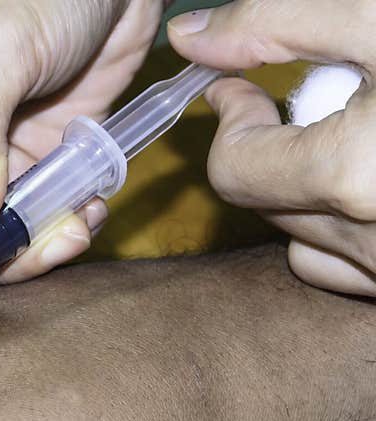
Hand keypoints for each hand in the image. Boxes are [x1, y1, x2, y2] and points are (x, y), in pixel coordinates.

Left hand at [168, 0, 375, 295]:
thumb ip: (275, 23)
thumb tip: (188, 37)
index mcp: (353, 178)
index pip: (234, 171)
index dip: (232, 122)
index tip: (239, 92)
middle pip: (265, 209)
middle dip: (268, 152)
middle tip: (300, 106)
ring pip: (310, 249)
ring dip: (305, 198)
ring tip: (346, 139)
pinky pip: (357, 270)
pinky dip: (351, 230)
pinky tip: (369, 179)